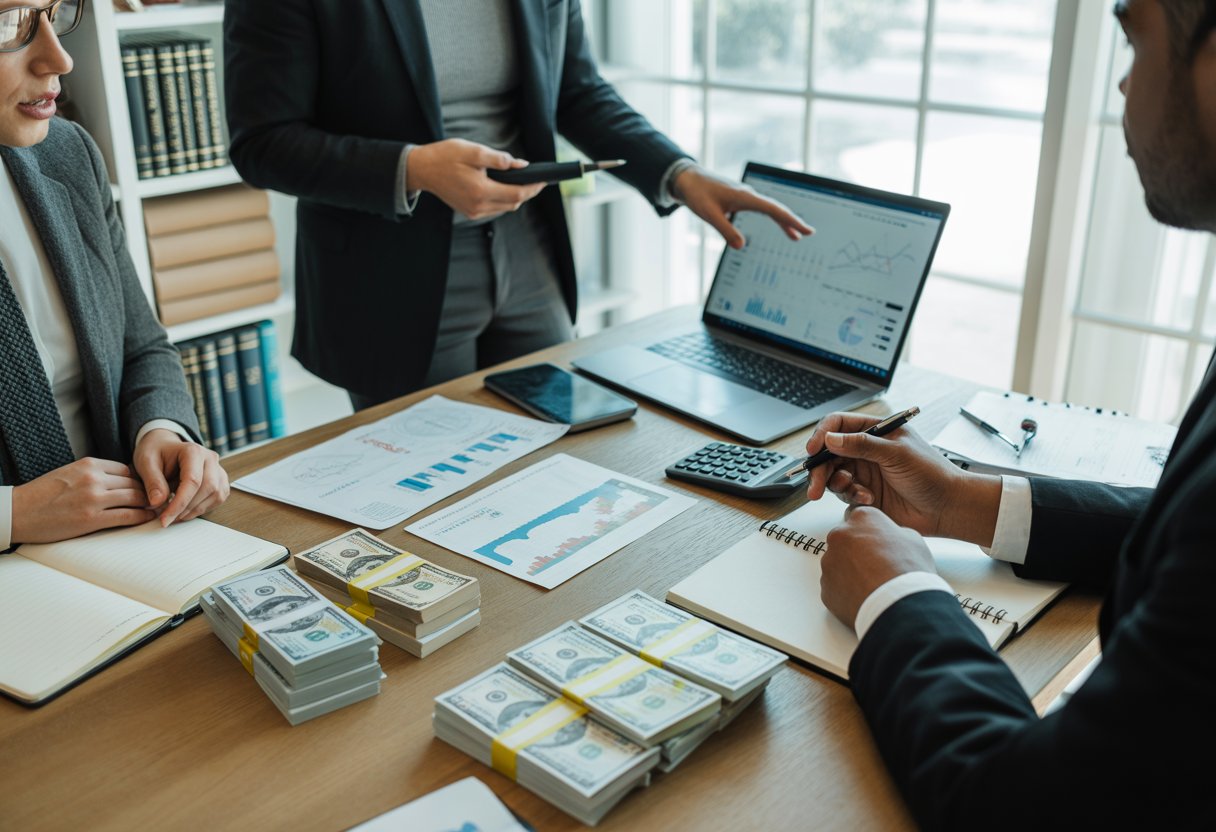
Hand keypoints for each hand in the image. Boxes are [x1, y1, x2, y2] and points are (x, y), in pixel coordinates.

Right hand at [10, 458, 155, 542]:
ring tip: (159, 508)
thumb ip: (94, 474)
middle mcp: (94, 478)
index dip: (139, 480)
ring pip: (135, 498)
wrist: (17, 512)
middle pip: (134, 483)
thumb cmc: (42, 494)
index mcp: (89, 464)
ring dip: (149, 504)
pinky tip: (148, 518)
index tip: (147, 488)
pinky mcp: (91, 519)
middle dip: (149, 491)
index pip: (127, 470)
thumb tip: (119, 480)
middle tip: (162, 498)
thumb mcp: (69, 473)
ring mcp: (93, 498)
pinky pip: (127, 516)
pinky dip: (141, 517)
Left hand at [133, 429, 229, 525]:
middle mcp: (210, 459)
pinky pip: (218, 498)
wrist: (164, 446)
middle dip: (187, 508)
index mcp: (193, 451)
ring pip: (216, 495)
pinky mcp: (220, 480)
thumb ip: (153, 482)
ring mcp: (218, 469)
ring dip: (195, 510)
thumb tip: (157, 503)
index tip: (165, 519)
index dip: (179, 503)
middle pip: (208, 488)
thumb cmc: (156, 453)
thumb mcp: (146, 463)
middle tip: (168, 519)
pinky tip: (186, 509)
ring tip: (175, 514)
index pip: (192, 481)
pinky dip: (202, 508)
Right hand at [408, 138, 545, 219]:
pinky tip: (505, 187)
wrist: (422, 170)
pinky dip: (503, 199)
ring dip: (515, 196)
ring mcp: (473, 211)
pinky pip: (494, 208)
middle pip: (513, 203)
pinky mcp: (469, 212)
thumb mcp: (473, 151)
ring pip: (505, 208)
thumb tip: (520, 165)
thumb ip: (498, 159)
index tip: (543, 180)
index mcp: (481, 191)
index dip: (533, 188)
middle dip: (527, 192)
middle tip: (536, 180)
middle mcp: (478, 206)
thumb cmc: (445, 156)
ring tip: (523, 182)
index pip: (517, 194)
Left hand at [671, 164, 813, 248]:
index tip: (806, 230)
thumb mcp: (709, 215)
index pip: (774, 210)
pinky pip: (761, 209)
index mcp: (745, 197)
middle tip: (809, 233)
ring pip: (770, 209)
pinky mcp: (739, 199)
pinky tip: (775, 224)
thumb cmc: (697, 194)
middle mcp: (748, 195)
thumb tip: (741, 246)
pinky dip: (771, 217)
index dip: (791, 221)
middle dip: (793, 222)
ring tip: (795, 236)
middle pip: (776, 209)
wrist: (686, 179)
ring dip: (783, 221)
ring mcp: (745, 196)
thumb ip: (726, 231)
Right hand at [805, 411, 1001, 545]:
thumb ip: (862, 445)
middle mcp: (866, 450)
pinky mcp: (864, 493)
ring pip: (833, 474)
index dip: (823, 435)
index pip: (839, 425)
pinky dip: (851, 497)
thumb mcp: (897, 453)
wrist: (947, 508)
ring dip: (837, 484)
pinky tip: (868, 500)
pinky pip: (844, 493)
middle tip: (816, 485)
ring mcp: (865, 472)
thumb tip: (831, 439)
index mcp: (876, 430)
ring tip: (853, 491)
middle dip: (820, 468)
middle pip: (829, 452)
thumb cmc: (932, 474)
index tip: (814, 449)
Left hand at [821, 506, 936, 628]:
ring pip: (837, 564)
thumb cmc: (908, 571)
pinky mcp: (825, 586)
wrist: (901, 605)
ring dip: (850, 571)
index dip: (872, 533)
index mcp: (861, 518)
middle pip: (845, 540)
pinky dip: (846, 591)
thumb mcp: (913, 539)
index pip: (861, 519)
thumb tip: (890, 538)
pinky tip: (864, 596)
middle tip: (877, 567)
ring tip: (873, 584)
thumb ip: (894, 533)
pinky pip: (834, 586)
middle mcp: (839, 536)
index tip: (879, 544)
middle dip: (857, 552)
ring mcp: (829, 562)